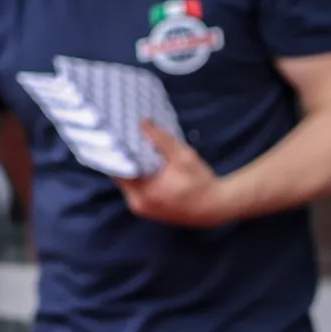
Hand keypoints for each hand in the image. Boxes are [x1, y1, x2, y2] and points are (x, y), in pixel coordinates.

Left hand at [117, 123, 232, 226]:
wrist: (216, 207)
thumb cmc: (201, 182)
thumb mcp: (183, 156)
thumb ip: (161, 139)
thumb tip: (142, 123)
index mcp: (142, 194)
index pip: (117, 169)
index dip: (115, 151)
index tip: (114, 134)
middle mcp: (138, 204)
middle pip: (121, 176)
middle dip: (123, 156)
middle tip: (122, 135)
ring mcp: (143, 209)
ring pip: (129, 182)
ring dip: (131, 166)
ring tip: (131, 145)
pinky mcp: (149, 209)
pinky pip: (137, 188)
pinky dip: (139, 176)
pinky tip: (143, 161)